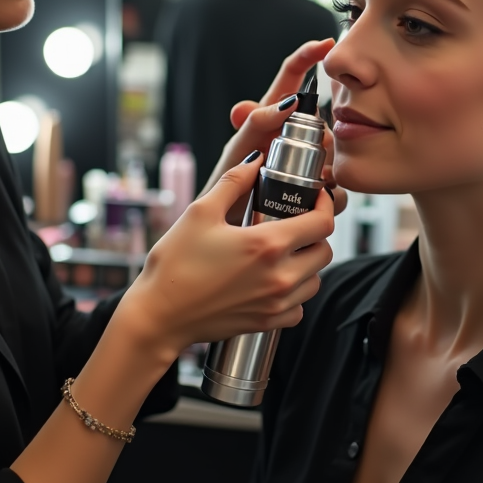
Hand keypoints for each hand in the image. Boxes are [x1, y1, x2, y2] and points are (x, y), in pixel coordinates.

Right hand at [114, 150, 334, 359]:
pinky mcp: (267, 323)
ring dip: (307, 264)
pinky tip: (273, 281)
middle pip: (324, 251)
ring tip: (284, 253)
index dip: (324, 204)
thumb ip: (234, 182)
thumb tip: (255, 160)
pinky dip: (295, 294)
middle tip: (296, 224)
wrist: (158, 315)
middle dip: (315, 234)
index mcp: (268, 245)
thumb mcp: (201, 212)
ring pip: (315, 280)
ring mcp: (275, 303)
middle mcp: (279, 276)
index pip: (322, 222)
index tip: (315, 197)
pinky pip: (299, 308)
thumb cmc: (174, 264)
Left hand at [201, 38, 347, 216]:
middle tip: (309, 155)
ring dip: (329, 168)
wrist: (230, 222)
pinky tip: (318, 201)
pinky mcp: (316, 189)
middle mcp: (293, 135)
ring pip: (335, 154)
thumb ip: (256, 122)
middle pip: (323, 121)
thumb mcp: (239, 150)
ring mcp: (307, 161)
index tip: (328, 43)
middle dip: (323, 136)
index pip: (292, 76)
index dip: (309, 55)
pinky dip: (332, 195)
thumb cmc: (227, 183)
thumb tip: (287, 101)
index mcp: (273, 117)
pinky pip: (336, 188)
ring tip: (311, 183)